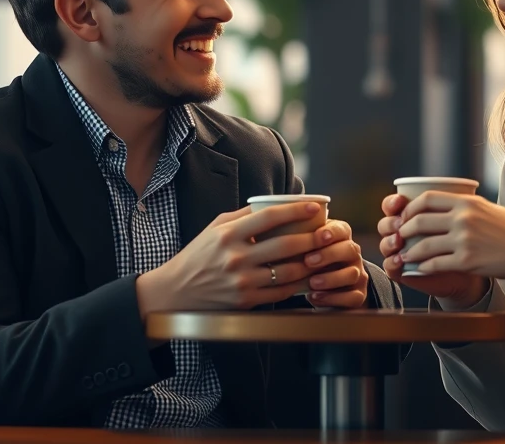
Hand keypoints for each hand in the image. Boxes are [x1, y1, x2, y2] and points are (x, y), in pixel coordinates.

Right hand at [136, 201, 332, 315]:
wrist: (175, 292)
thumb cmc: (198, 255)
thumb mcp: (215, 229)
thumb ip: (242, 217)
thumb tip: (273, 204)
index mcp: (228, 235)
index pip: (269, 217)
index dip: (296, 211)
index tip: (316, 207)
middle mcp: (236, 258)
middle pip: (285, 245)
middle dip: (312, 238)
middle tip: (328, 233)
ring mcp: (242, 282)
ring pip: (287, 271)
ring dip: (310, 263)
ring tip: (324, 255)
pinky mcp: (246, 301)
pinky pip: (280, 292)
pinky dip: (298, 284)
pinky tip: (309, 276)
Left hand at [301, 219, 368, 308]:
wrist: (322, 287)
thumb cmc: (309, 261)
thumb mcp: (305, 248)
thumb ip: (299, 239)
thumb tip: (278, 232)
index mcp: (341, 238)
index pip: (342, 229)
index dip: (332, 232)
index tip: (317, 236)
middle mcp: (352, 254)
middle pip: (349, 249)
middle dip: (328, 255)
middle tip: (308, 261)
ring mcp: (358, 274)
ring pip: (352, 274)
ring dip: (331, 278)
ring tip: (311, 283)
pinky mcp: (358, 295)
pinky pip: (352, 297)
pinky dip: (334, 298)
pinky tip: (316, 297)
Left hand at [388, 191, 504, 302]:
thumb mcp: (489, 207)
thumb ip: (467, 205)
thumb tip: (445, 204)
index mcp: (467, 202)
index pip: (427, 199)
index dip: (409, 208)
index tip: (404, 216)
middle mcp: (464, 218)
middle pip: (419, 221)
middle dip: (403, 230)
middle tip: (398, 237)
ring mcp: (464, 240)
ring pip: (423, 245)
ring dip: (409, 252)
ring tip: (404, 255)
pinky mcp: (467, 261)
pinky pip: (435, 264)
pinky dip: (423, 267)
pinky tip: (420, 269)